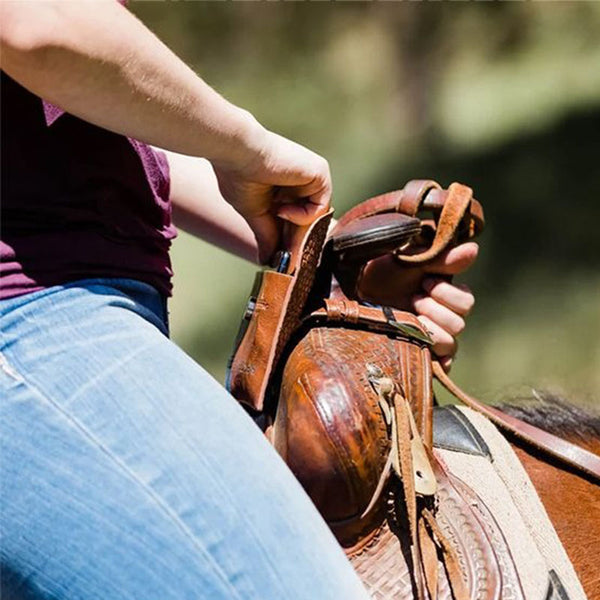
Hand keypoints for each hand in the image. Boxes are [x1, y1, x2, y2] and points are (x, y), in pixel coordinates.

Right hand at [212, 130, 331, 262]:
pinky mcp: (320, 173)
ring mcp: (312, 177)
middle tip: (288, 260)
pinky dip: (303, 215)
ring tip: (278, 230)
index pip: (296, 221)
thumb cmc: (238, 176)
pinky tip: (282, 209)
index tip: (283, 259)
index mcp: (286, 188)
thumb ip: (267, 235)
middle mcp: (301, 182)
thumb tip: (267, 260)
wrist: (238, 153)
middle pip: (309, 221)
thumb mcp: (254, 213)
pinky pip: (320, 207)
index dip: (290, 240)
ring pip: (316, 218)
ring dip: (299, 230)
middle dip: (297, 242)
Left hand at [358, 242, 477, 369]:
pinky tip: (418, 345)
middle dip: (435, 309)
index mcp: (444, 297)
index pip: (466, 303)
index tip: (424, 281)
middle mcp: (441, 320)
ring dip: (429, 329)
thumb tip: (474, 250)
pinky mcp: (420, 356)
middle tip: (414, 298)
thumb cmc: (381, 274)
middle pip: (459, 324)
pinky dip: (434, 358)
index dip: (447, 293)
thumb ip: (442, 259)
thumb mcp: (411, 261)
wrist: (354, 293)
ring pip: (450, 344)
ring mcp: (430, 340)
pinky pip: (441, 366)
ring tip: (409, 318)